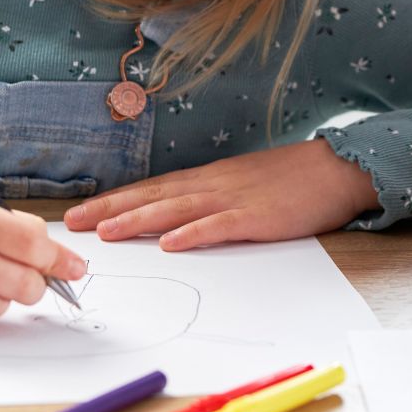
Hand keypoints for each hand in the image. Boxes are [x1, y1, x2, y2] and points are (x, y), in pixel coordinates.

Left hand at [63, 140, 378, 250]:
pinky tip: (172, 243)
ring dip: (140, 221)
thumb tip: (178, 220)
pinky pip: (221, 226)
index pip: (153, 189)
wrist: (339, 167)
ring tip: (107, 233)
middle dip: (111, 209)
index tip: (81, 213)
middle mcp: (214, 185)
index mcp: (210, 179)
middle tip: (73, 224)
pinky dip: (194, 234)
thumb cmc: (294, 180)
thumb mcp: (245, 183)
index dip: (115, 200)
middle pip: (154, 196)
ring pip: (178, 209)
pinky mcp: (259, 217)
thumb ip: (214, 198)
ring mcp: (235, 199)